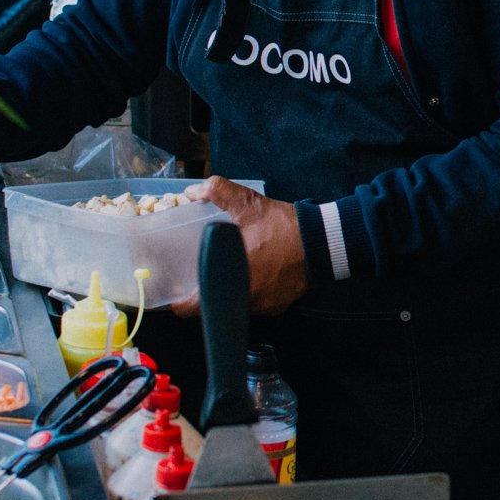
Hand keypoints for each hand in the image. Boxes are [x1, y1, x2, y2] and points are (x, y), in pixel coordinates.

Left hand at [171, 175, 308, 318]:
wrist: (323, 242)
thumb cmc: (284, 226)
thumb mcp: (247, 202)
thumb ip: (216, 191)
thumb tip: (191, 192)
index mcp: (232, 278)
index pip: (195, 307)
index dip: (182, 303)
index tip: (177, 296)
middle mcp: (247, 299)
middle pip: (216, 304)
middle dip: (209, 291)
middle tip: (203, 276)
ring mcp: (264, 306)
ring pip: (237, 303)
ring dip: (232, 289)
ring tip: (231, 270)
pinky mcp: (278, 306)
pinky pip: (257, 303)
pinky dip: (253, 291)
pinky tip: (256, 273)